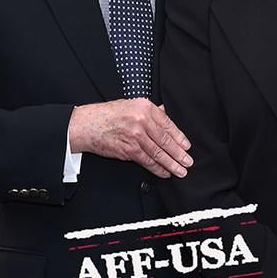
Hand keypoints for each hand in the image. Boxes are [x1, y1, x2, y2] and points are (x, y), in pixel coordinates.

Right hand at [68, 98, 192, 177]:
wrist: (88, 125)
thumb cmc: (107, 115)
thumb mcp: (130, 105)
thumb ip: (150, 111)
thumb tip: (165, 114)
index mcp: (145, 107)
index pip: (168, 124)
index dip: (179, 137)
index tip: (187, 146)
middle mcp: (142, 121)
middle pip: (166, 140)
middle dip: (179, 154)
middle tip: (188, 162)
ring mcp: (136, 136)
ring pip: (158, 153)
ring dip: (172, 164)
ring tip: (180, 170)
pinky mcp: (129, 150)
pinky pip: (147, 161)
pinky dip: (157, 168)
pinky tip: (164, 172)